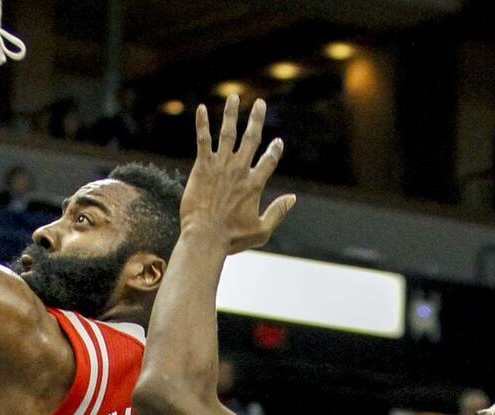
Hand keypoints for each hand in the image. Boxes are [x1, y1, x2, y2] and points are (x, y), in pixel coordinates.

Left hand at [180, 95, 295, 253]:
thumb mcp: (261, 230)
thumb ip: (278, 212)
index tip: (277, 142)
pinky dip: (202, 124)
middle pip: (251, 139)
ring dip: (231, 114)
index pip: (268, 161)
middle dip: (256, 120)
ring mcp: (221, 166)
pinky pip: (203, 140)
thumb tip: (293, 198)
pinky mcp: (202, 167)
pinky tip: (200, 109)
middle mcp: (240, 170)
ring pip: (228, 133)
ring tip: (233, 98)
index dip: (274, 150)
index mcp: (255, 184)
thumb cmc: (232, 238)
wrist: (205, 237)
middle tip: (260, 104)